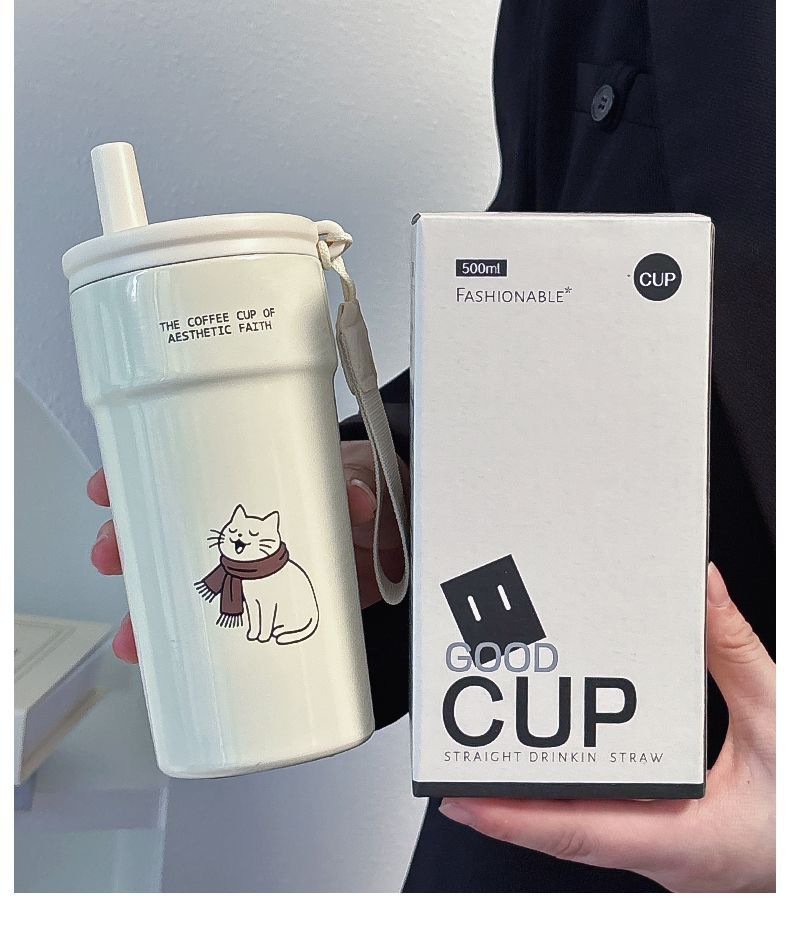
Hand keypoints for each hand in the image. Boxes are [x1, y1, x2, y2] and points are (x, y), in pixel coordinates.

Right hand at [87, 439, 407, 663]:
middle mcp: (234, 532)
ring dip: (145, 613)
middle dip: (125, 546)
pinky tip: (167, 667)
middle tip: (110, 555)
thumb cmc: (360, 492)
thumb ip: (358, 484)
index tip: (106, 487)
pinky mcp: (266, 609)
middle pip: (162, 536)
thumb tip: (356, 498)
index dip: (135, 480)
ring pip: (178, 590)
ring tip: (131, 637)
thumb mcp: (358, 475)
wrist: (392, 531)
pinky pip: (219, 630)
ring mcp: (247, 573)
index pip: (179, 478)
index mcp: (246, 486)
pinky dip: (188, 651)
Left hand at [439, 564, 774, 892]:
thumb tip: (702, 593)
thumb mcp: (780, 725)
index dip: (513, 818)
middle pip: (562, 831)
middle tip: (455, 765)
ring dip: (529, 800)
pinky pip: (601, 820)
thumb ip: (735, 654)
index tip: (461, 798)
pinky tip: (549, 764)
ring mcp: (659, 850)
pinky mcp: (664, 838)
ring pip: (576, 830)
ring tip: (487, 759)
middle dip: (502, 802)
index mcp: (685, 838)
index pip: (578, 832)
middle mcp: (662, 852)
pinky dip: (566, 793)